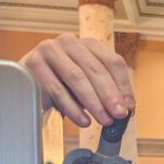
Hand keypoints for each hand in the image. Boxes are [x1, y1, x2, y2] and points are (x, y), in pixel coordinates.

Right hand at [20, 34, 134, 127]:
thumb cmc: (65, 85)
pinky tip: (83, 121)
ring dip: (93, 102)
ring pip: (77, 78)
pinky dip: (72, 108)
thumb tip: (127, 109)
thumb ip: (108, 93)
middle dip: (110, 95)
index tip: (130, 107)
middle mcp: (70, 42)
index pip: (113, 61)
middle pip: (96, 69)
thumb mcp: (90, 86)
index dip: (124, 85)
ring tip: (103, 120)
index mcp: (89, 44)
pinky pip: (56, 89)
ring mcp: (50, 50)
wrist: (32, 85)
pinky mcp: (34, 63)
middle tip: (119, 115)